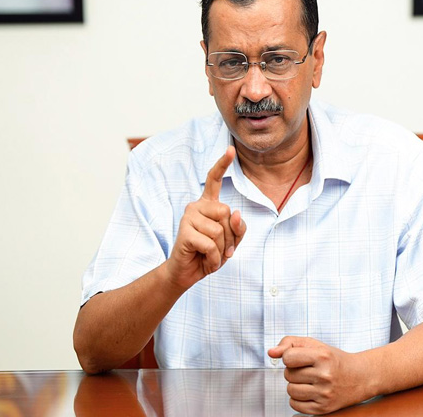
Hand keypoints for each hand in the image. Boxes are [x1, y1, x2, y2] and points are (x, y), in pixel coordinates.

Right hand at [166, 146, 245, 290]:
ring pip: (220, 230)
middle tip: (219, 249)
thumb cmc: (208, 255)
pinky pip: (211, 244)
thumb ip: (237, 228)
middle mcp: (196, 206)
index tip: (230, 149)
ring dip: (221, 250)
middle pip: (227, 213)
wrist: (186, 273)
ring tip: (210, 255)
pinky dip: (213, 258)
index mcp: (208, 205)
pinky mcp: (185, 231)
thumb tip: (235, 213)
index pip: (214, 180)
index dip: (222, 164)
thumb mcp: (230, 242)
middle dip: (229, 237)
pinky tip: (205, 261)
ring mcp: (188, 217)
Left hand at [268, 337, 366, 414]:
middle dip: (294, 371)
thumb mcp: (314, 344)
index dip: (290, 357)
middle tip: (308, 369)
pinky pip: (295, 405)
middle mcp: (324, 376)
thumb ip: (290, 343)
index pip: (288, 357)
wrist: (359, 377)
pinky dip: (297, 398)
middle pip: (288, 374)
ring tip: (308, 380)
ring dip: (295, 385)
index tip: (299, 358)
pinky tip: (309, 391)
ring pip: (290, 390)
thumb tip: (271, 353)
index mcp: (322, 357)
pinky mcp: (323, 408)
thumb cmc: (333, 359)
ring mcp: (324, 394)